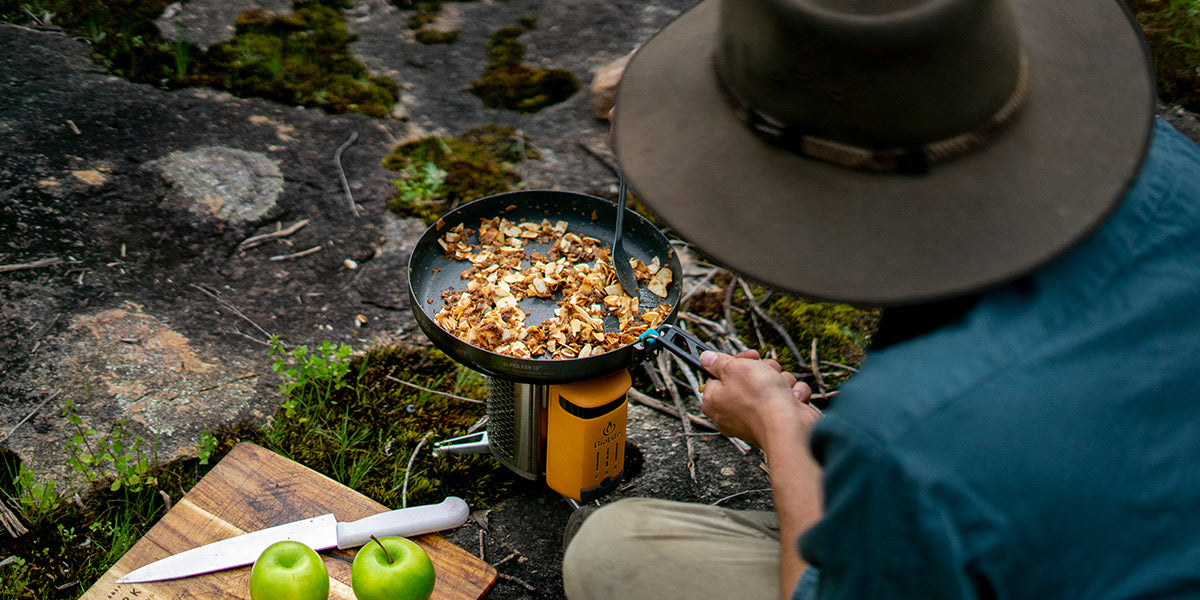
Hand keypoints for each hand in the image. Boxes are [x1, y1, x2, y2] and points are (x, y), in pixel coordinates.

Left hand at [699, 350, 817, 450]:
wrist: (789, 425)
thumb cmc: (760, 399)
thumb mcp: (734, 369)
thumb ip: (719, 362)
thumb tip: (706, 358)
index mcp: (714, 400)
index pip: (719, 375)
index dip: (735, 362)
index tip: (747, 357)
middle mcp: (732, 412)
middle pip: (746, 379)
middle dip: (762, 370)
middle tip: (765, 371)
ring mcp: (755, 418)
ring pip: (769, 386)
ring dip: (780, 380)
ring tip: (781, 386)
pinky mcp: (776, 421)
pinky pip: (785, 400)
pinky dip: (792, 396)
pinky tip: (792, 398)